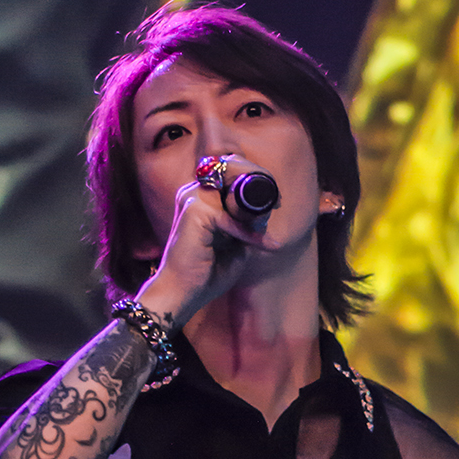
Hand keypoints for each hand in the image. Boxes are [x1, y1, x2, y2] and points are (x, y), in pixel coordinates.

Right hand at [135, 156, 280, 331]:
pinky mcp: (193, 210)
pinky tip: (256, 243)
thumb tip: (267, 209)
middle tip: (276, 202)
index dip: (255, 179)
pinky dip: (244, 231)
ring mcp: (192, 196)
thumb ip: (249, 225)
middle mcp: (195, 191)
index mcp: (203, 196)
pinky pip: (228, 216)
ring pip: (231, 183)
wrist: (183, 293)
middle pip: (232, 165)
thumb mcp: (237, 245)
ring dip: (251, 204)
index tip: (276, 200)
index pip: (231, 170)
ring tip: (262, 226)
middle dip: (257, 180)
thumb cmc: (206, 273)